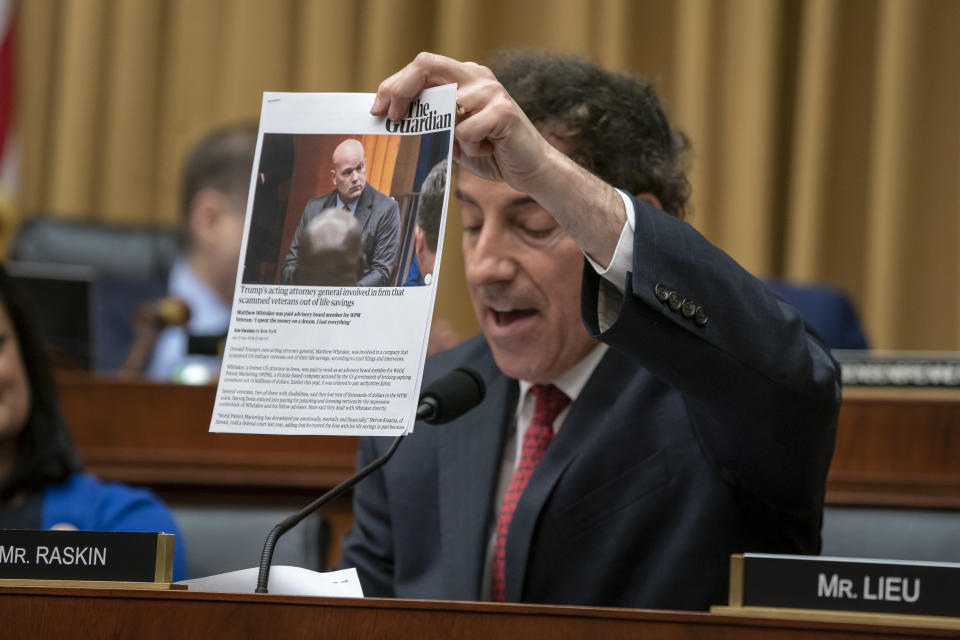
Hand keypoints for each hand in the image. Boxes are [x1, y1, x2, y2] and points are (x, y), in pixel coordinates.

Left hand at [371, 52, 554, 194]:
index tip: (378, 109)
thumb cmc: (488, 152)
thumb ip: (431, 121)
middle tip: (389, 116)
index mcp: (464, 76)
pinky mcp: (504, 112)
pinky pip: (466, 132)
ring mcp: (491, 91)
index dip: (395, 85)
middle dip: (400, 89)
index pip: (422, 66)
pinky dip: (471, 150)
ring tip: (469, 147)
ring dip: (448, 136)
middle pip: (426, 65)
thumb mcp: (451, 135)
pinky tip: (489, 151)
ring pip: (445, 108)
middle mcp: (477, 76)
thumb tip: (391, 117)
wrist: (529, 169)